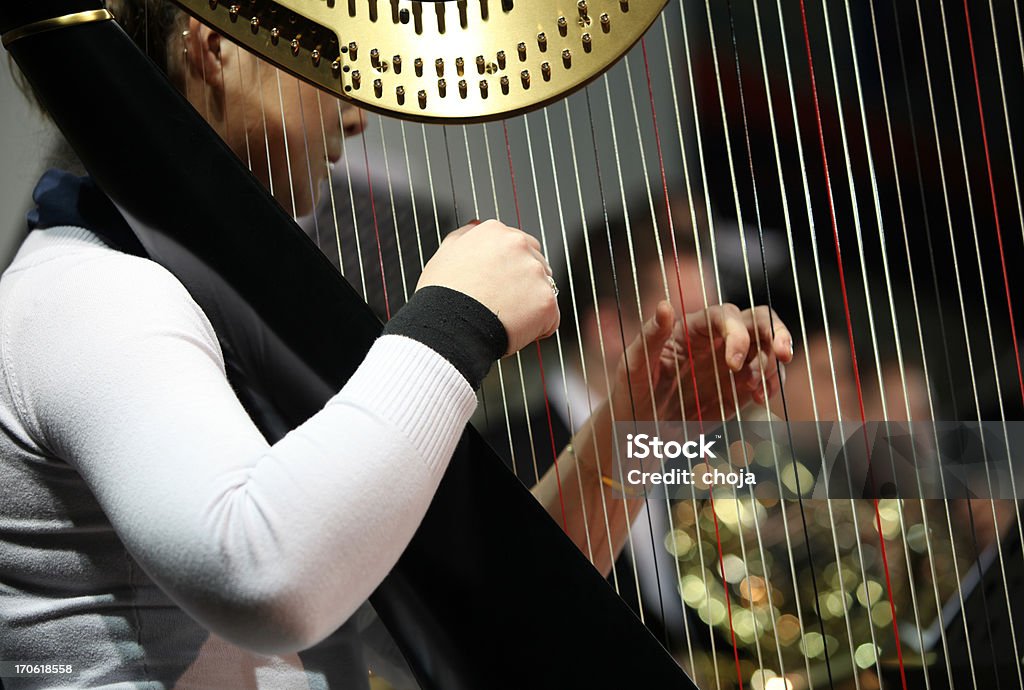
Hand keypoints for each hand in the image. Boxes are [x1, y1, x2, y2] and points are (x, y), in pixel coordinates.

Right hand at [416, 219, 559, 354]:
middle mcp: (519, 245)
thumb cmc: (442, 296)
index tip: (498, 285)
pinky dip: (538, 328)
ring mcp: (535, 272)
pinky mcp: (547, 300)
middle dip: (525, 284)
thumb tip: (476, 225)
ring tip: (504, 319)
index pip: (519, 245)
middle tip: (502, 304)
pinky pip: (550, 317)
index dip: (510, 270)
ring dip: (531, 305)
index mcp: (495, 232)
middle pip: (537, 265)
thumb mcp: (445, 254)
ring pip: (544, 291)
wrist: (448, 328)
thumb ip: (465, 235)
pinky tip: (514, 331)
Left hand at [609, 301, 794, 422]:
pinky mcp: (740, 388)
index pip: (726, 316)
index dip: (737, 333)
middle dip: (777, 333)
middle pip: (758, 320)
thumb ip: (650, 336)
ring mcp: (732, 363)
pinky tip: (760, 397)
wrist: (640, 428)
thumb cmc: (632, 390)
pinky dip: (772, 385)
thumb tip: (664, 305)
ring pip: (768, 349)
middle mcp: (717, 339)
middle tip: (784, 354)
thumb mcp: (634, 364)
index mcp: (692, 327)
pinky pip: (768, 378)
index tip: (734, 363)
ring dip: (772, 365)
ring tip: (755, 389)